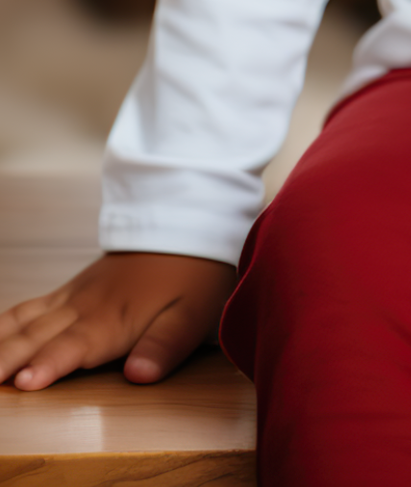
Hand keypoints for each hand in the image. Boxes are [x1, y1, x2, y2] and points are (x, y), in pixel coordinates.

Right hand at [0, 252, 235, 389]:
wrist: (186, 226)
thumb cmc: (193, 274)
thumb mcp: (193, 313)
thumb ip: (165, 346)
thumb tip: (139, 376)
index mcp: (111, 321)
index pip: (73, 347)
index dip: (48, 365)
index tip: (23, 382)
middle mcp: (82, 310)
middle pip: (34, 340)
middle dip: (2, 363)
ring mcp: (70, 299)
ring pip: (22, 323)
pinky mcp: (67, 291)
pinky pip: (26, 309)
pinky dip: (0, 326)